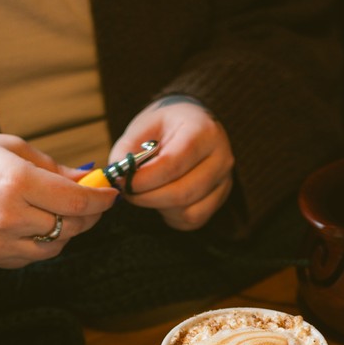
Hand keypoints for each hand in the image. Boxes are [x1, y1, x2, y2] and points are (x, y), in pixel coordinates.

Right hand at [0, 134, 117, 267]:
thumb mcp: (10, 148)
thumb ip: (53, 167)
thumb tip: (88, 180)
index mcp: (17, 182)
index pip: (77, 200)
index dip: (101, 200)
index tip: (110, 195)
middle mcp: (10, 217)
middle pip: (71, 227)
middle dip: (88, 216)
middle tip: (90, 204)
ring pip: (54, 248)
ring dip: (66, 233)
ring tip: (59, 214)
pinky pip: (30, 258)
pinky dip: (40, 244)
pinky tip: (34, 227)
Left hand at [109, 96, 233, 230]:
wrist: (190, 125)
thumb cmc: (165, 127)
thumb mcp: (142, 128)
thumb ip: (126, 152)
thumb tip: (118, 178)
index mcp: (203, 131)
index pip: (173, 164)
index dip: (144, 179)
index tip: (122, 182)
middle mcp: (221, 157)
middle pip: (182, 192)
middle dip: (147, 198)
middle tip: (128, 192)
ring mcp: (225, 180)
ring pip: (188, 210)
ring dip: (159, 207)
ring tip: (146, 192)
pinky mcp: (220, 199)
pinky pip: (193, 219)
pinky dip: (172, 216)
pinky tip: (162, 200)